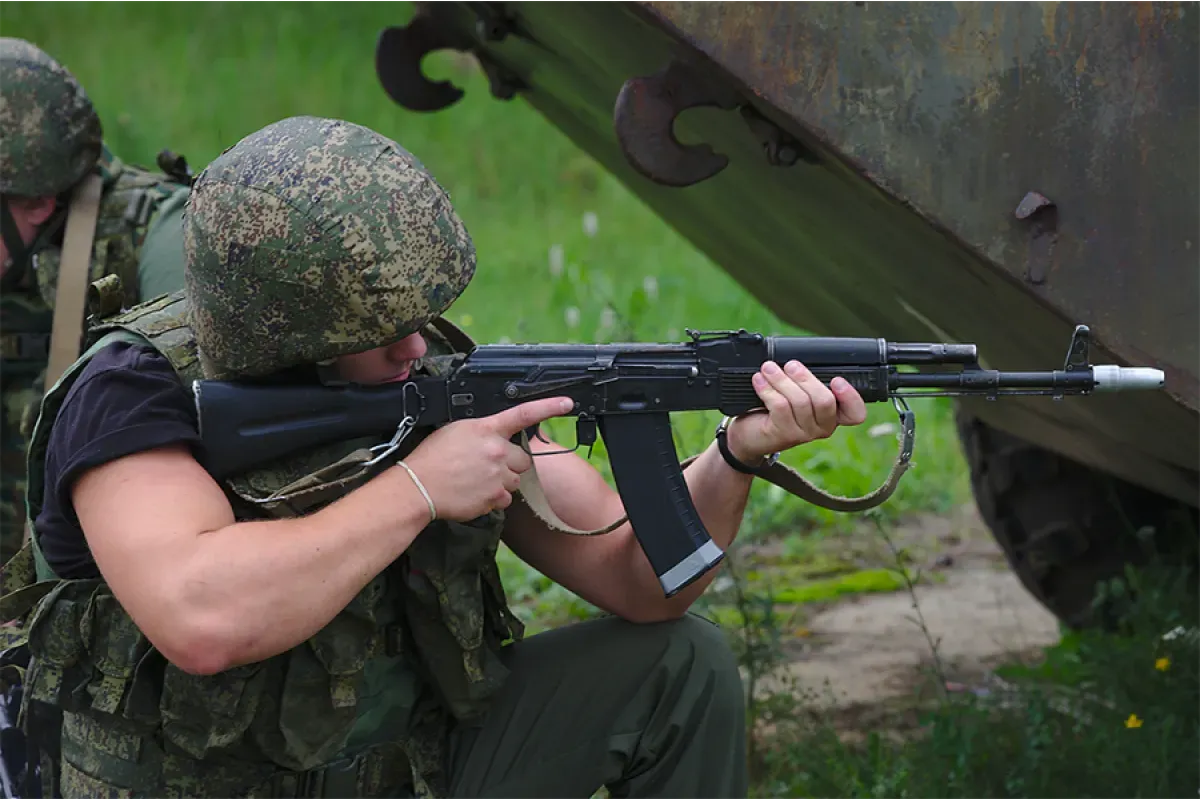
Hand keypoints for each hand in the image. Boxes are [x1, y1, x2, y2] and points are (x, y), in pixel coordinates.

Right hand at [402, 396, 572, 520]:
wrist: (417, 487)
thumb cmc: (431, 458)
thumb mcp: (456, 430)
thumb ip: (483, 431)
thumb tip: (497, 437)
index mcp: (486, 429)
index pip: (524, 413)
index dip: (549, 407)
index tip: (567, 402)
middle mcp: (496, 451)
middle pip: (524, 459)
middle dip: (511, 463)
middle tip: (487, 465)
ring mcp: (497, 476)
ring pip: (515, 481)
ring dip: (503, 481)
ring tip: (476, 480)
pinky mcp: (494, 498)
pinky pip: (505, 500)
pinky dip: (493, 499)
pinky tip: (474, 493)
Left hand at [725, 360, 866, 464]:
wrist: (748, 434)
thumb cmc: (775, 410)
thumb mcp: (796, 394)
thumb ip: (806, 382)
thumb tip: (799, 362)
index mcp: (832, 415)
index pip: (855, 413)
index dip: (851, 397)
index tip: (837, 380)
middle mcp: (822, 427)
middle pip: (825, 401)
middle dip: (805, 378)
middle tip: (790, 365)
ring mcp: (804, 434)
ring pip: (800, 401)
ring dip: (781, 380)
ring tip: (768, 368)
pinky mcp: (784, 434)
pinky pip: (780, 407)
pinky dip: (768, 389)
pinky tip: (759, 381)